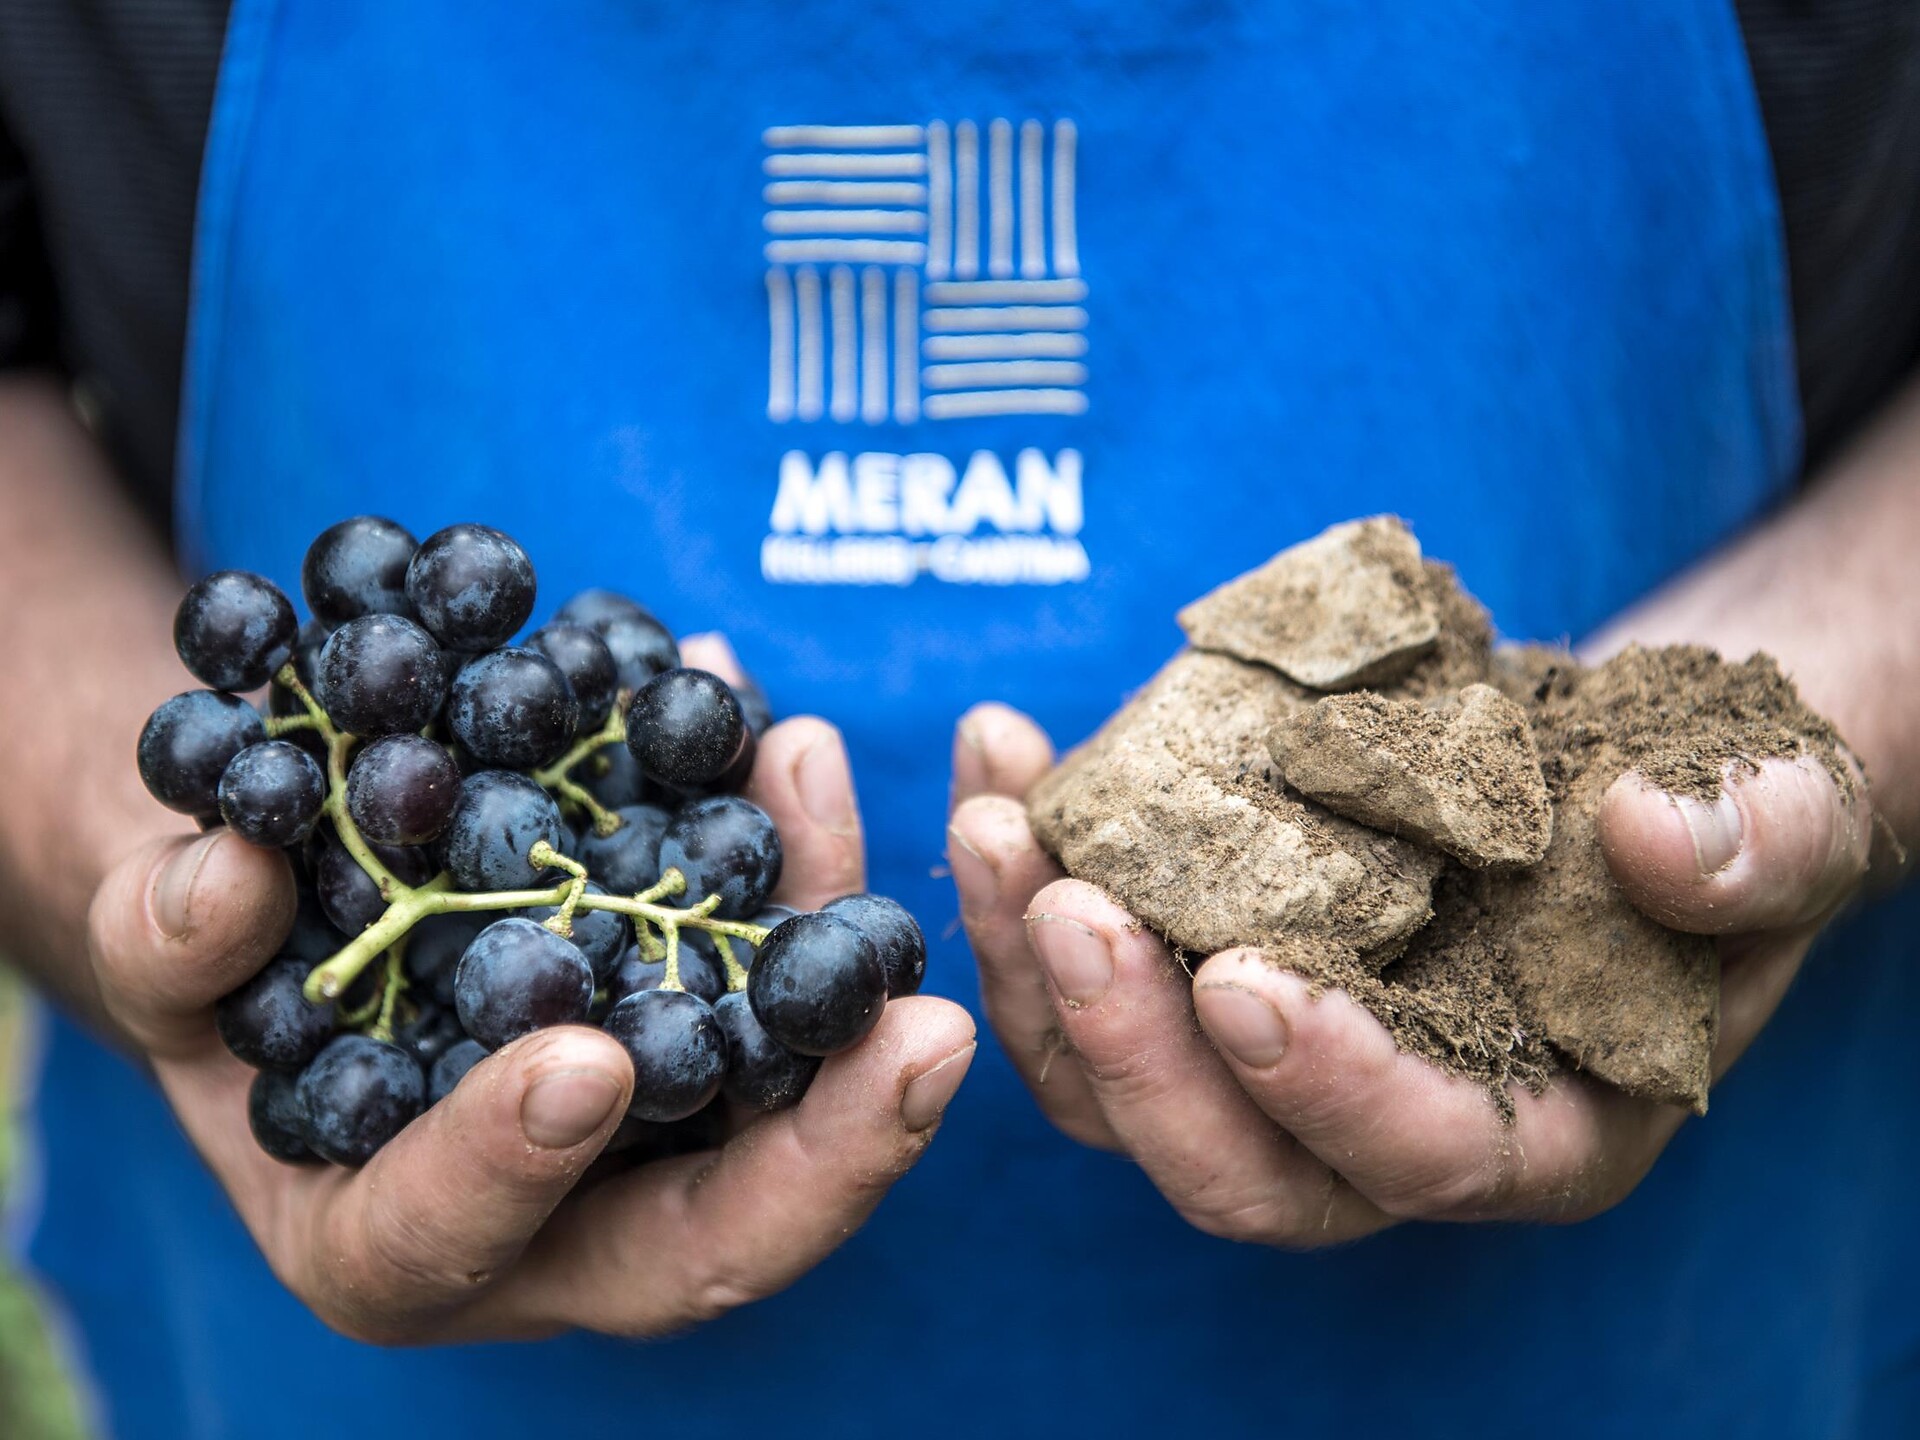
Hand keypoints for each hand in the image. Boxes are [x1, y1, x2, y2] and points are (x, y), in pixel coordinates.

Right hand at [84, 635, 974, 1343]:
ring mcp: (658, 1119)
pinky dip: (786, 851)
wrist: (306, 914)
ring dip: (834, 949)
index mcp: (403, 1240)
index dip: (513, 1168)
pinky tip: (782, 735)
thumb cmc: (219, 971)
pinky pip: (777, 960)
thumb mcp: (163, 960)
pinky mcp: (704, 1011)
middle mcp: (564, 1210)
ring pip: (787, 1080)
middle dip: (832, 1143)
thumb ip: (172, 944)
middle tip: (923, 1037)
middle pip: (718, 1225)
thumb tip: (225, 881)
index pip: (465, 1242)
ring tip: (822, 780)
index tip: (579, 1066)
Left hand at [947, 700, 1870, 1243]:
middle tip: (1067, 905)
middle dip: (1132, 1049)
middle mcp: (1375, 1119)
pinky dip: (1025, 865)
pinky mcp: (1187, 964)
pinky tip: (1002, 751)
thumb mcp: (1785, 813)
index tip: (1244, 982)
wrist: (1597, 754)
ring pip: (1115, 1080)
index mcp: (1533, 1126)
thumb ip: (1760, 846)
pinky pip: (1084, 958)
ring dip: (1030, 961)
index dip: (1333, 1090)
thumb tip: (1660, 844)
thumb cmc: (1703, 810)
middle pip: (1228, 1159)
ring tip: (995, 819)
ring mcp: (1264, 1054)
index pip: (1423, 1157)